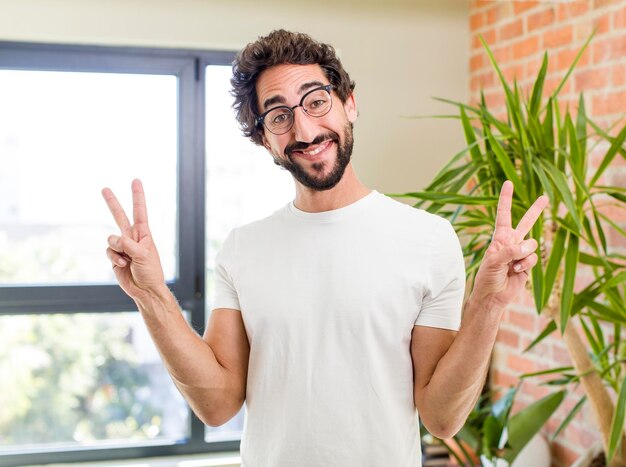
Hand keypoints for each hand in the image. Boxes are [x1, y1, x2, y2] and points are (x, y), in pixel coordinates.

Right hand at [102, 179, 164, 299]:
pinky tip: (124, 265)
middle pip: (119, 216)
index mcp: (144, 233)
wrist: (145, 290)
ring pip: (111, 239)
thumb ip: (128, 244)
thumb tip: (114, 239)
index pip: (140, 210)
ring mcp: (122, 246)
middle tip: (104, 188)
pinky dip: (115, 258)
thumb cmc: (151, 272)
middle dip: (112, 203)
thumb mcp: (144, 255)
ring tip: (128, 259)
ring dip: (118, 249)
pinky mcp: (115, 256)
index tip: (136, 180)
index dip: (137, 195)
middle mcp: (132, 237)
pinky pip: (109, 251)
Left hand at [471, 180, 548, 308]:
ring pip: (532, 244)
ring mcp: (521, 253)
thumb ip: (509, 252)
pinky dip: (526, 265)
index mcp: (499, 237)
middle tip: (545, 197)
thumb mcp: (493, 262)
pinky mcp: (528, 263)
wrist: (493, 295)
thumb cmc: (487, 277)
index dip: (506, 199)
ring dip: (522, 256)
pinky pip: (533, 258)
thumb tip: (526, 247)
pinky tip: (516, 271)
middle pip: (526, 223)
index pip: (504, 214)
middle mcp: (511, 242)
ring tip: (511, 266)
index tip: (508, 183)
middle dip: (536, 210)